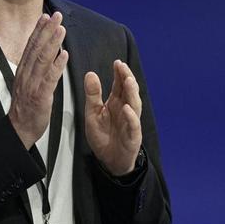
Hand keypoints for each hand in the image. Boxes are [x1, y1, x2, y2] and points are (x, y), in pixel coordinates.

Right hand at [8, 12, 68, 149]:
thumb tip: (42, 53)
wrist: (19, 129)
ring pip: (42, 59)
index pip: (30, 46)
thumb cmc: (25, 107)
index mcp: (22, 71)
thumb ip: (33, 68)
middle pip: (36, 48)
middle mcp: (26, 74)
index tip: (45, 16)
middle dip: (46, 30)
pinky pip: (49, 78)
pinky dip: (57, 65)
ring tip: (61, 29)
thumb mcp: (25, 84)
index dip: (38, 30)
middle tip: (56, 15)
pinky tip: (64, 55)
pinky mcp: (40, 96)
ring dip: (52, 43)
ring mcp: (32, 85)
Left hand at [84, 60, 142, 175]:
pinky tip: (126, 109)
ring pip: (135, 105)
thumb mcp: (92, 113)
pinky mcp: (132, 137)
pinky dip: (131, 117)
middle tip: (122, 67)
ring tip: (128, 81)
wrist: (108, 160)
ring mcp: (131, 123)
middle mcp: (126, 110)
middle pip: (129, 91)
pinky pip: (133, 126)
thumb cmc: (103, 136)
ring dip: (132, 93)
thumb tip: (90, 73)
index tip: (117, 63)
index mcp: (116, 103)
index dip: (120, 74)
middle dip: (127, 78)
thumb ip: (92, 95)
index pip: (120, 85)